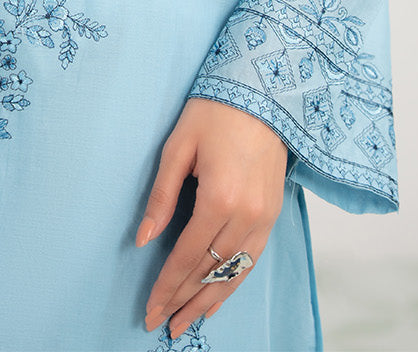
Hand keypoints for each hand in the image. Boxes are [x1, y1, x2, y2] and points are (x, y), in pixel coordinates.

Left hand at [137, 99, 287, 340]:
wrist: (264, 93)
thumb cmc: (215, 112)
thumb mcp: (178, 146)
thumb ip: (161, 195)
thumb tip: (143, 239)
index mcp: (219, 197)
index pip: (187, 255)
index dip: (167, 285)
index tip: (150, 308)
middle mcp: (246, 215)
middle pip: (210, 270)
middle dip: (183, 300)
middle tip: (161, 325)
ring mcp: (264, 217)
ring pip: (234, 273)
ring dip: (208, 301)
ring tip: (187, 324)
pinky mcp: (274, 214)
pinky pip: (252, 260)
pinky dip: (233, 283)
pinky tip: (218, 298)